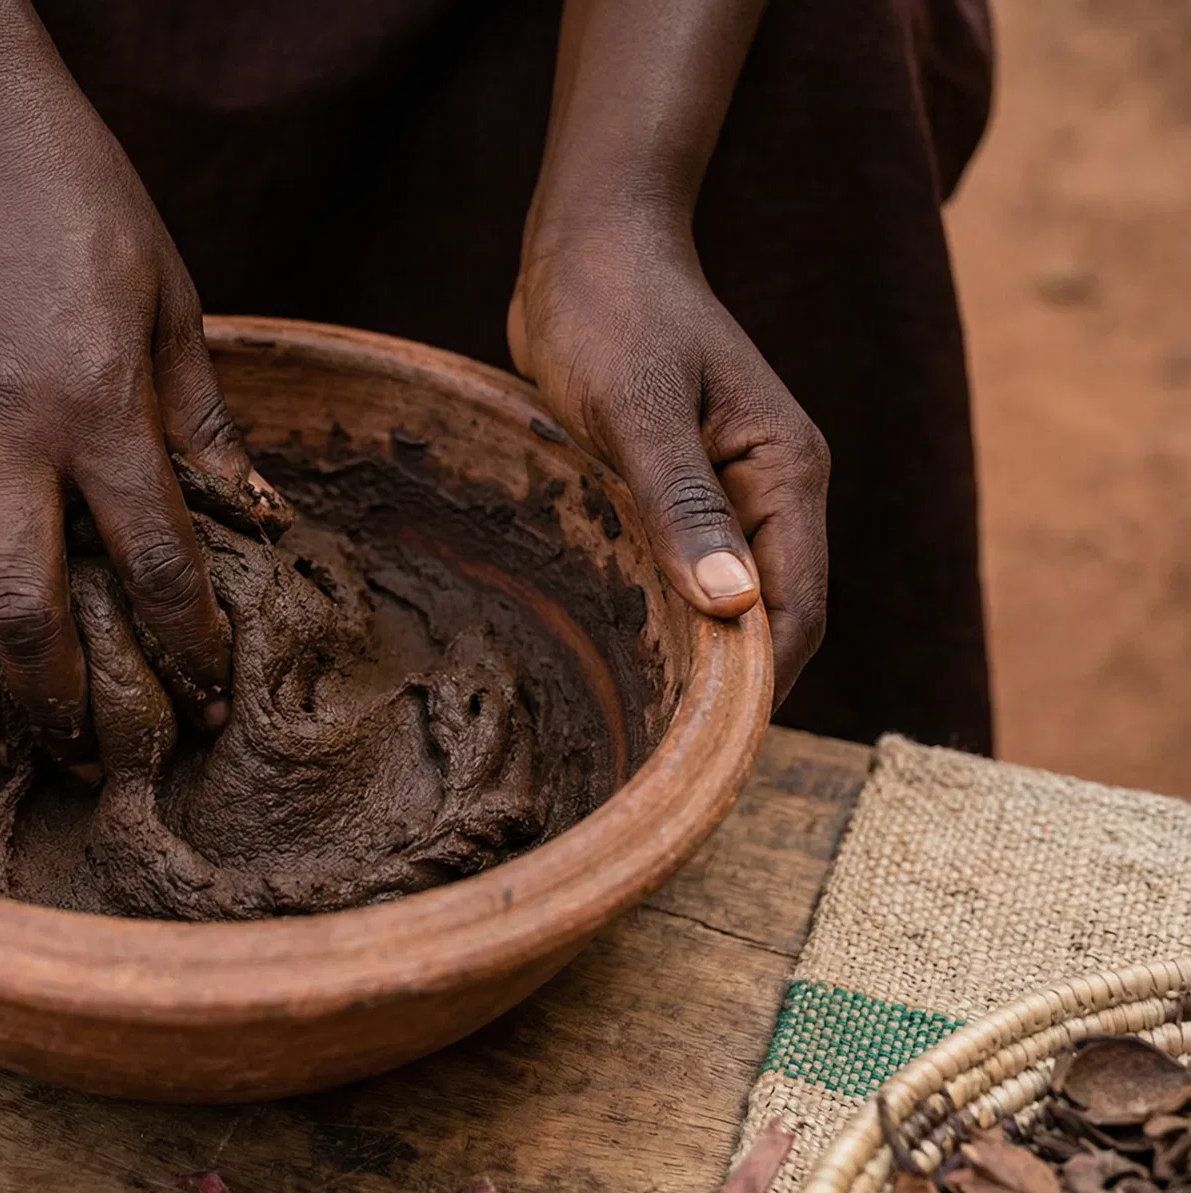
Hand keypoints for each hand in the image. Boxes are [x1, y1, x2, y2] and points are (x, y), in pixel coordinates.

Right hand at [0, 2, 257, 759]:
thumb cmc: (86, 207)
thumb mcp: (174, 305)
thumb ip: (207, 424)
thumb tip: (258, 519)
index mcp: (101, 409)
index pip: (154, 566)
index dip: (187, 650)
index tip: (211, 698)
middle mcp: (9, 440)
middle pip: (30, 616)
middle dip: (66, 707)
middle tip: (97, 763)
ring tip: (14, 741)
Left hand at [508, 220, 828, 701]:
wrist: (589, 246)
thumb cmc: (611, 310)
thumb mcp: (635, 405)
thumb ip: (682, 502)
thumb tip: (732, 605)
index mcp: (787, 471)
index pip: (798, 607)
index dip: (759, 683)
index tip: (702, 744)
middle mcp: (774, 491)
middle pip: (772, 618)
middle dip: (727, 685)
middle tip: (657, 752)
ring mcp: (730, 495)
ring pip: (729, 604)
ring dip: (695, 657)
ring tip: (637, 723)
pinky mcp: (683, 494)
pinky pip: (688, 574)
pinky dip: (666, 617)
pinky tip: (620, 655)